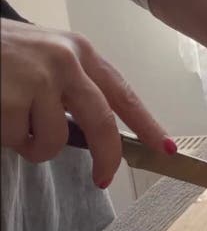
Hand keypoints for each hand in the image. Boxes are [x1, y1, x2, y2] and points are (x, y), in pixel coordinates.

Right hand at [0, 18, 172, 187]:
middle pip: (103, 124)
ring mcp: (38, 79)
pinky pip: (19, 141)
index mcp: (80, 52)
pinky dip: (8, 140)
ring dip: (35, 147)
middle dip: (107, 158)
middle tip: (102, 178)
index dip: (148, 125)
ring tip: (15, 124)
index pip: (124, 95)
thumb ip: (74, 90)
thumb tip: (100, 136)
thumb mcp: (46, 60)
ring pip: (54, 141)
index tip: (166, 148)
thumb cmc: (2, 54)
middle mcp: (65, 61)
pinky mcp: (10, 98)